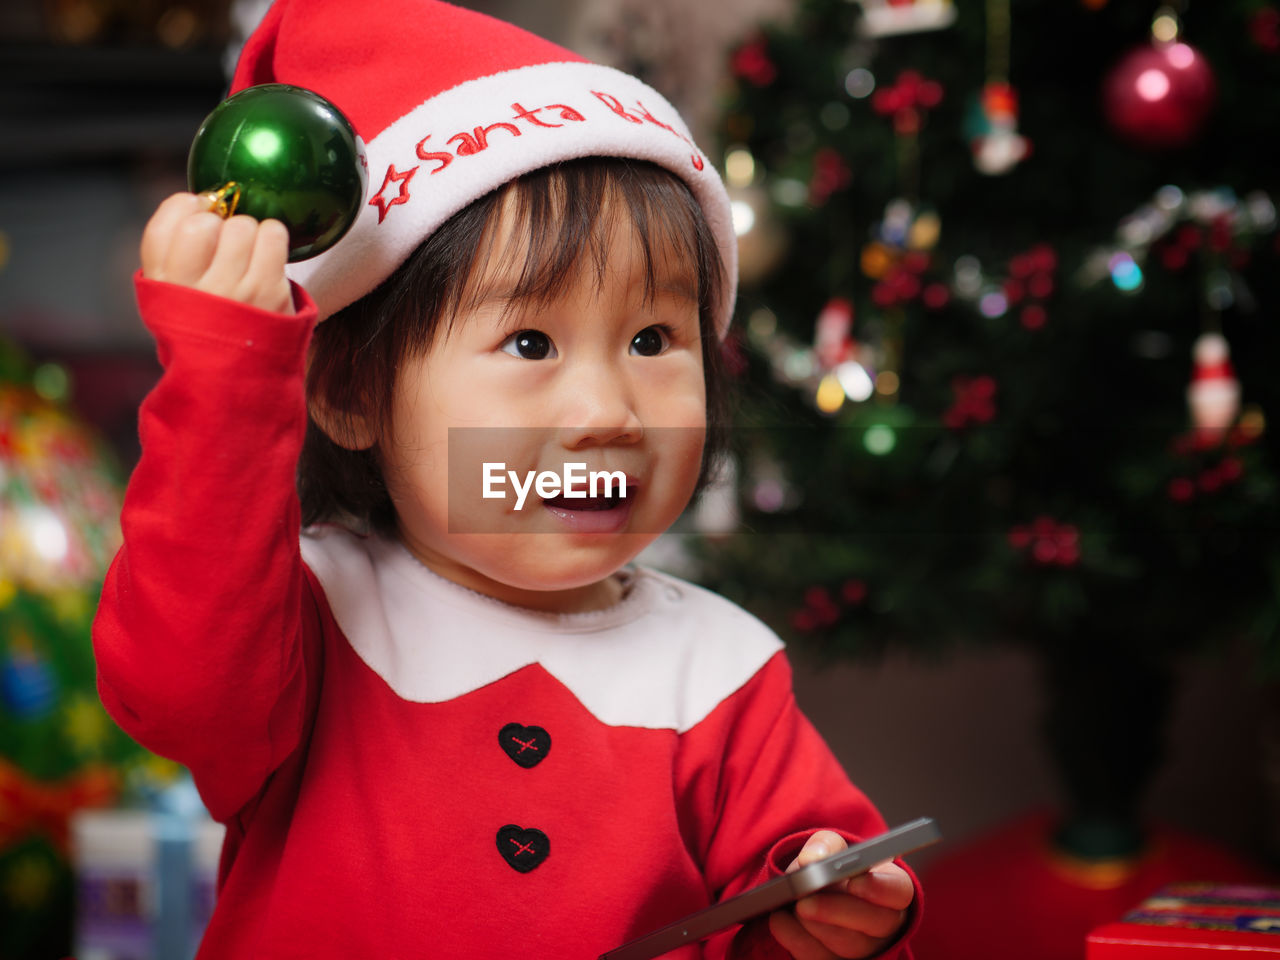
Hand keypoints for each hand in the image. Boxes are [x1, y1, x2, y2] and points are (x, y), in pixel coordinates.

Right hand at [140, 192, 292, 313]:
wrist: (244, 368)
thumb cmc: (210, 319)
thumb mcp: (175, 293)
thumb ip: (176, 250)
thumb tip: (205, 199)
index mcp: (162, 286)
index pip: (163, 227)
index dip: (184, 206)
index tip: (200, 208)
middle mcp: (192, 290)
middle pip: (203, 223)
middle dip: (219, 221)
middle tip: (228, 240)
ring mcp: (233, 291)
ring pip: (241, 225)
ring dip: (250, 231)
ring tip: (251, 253)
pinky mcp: (269, 292)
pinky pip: (273, 234)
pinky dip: (273, 235)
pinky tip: (270, 253)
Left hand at [768, 831, 913, 959]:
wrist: (815, 894)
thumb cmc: (832, 871)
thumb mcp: (831, 849)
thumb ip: (826, 846)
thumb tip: (811, 858)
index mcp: (892, 888)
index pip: (898, 891)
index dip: (879, 887)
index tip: (854, 880)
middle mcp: (884, 922)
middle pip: (874, 923)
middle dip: (837, 912)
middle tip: (805, 902)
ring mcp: (866, 948)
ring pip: (850, 946)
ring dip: (816, 928)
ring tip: (793, 908)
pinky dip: (799, 942)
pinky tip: (780, 922)